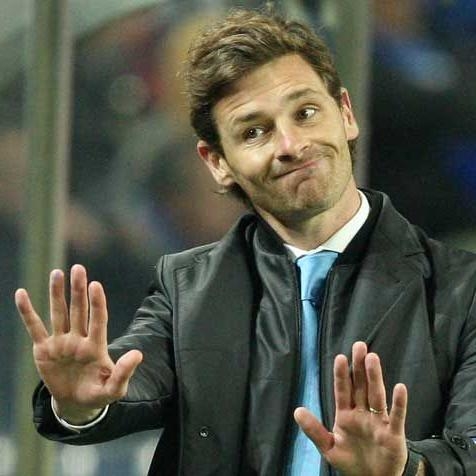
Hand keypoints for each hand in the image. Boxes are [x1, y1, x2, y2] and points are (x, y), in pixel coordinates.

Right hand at [15, 264, 142, 423]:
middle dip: (78, 290)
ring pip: (58, 313)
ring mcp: (61, 342)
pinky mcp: (44, 349)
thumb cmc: (98, 393)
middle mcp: (79, 339)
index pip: (98, 320)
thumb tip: (138, 354)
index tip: (95, 285)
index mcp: (96, 346)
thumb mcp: (114, 388)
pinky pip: (34, 327)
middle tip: (78, 268)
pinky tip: (21, 294)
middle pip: (78, 310)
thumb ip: (124, 372)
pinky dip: (27, 312)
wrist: (77, 403)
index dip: (97, 303)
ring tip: (57, 273)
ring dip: (56, 293)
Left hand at [295, 342, 407, 475]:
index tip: (340, 357)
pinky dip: (399, 403)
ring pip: (376, 396)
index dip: (341, 375)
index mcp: (346, 415)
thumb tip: (296, 410)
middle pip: (361, 386)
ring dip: (375, 378)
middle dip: (359, 367)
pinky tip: (399, 387)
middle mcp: (362, 414)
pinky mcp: (393, 434)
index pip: (343, 391)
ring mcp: (378, 422)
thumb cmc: (352, 462)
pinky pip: (397, 416)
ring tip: (372, 358)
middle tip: (359, 346)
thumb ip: (314, 430)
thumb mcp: (329, 448)